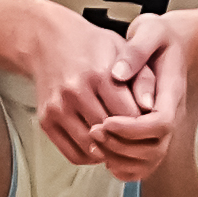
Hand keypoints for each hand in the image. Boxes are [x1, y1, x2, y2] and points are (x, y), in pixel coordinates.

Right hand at [34, 12, 184, 175]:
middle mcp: (76, 91)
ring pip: (91, 147)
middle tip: (135, 139)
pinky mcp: (46, 120)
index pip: (130, 116)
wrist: (50, 40)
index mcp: (99, 74)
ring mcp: (58, 107)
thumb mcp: (123, 50)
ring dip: (108, 152)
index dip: (142, 124)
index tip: (146, 123)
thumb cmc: (92, 46)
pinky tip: (99, 146)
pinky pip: (72, 153)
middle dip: (126, 140)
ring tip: (118, 143)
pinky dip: (89, 156)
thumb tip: (151, 108)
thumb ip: (142, 78)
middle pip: (111, 134)